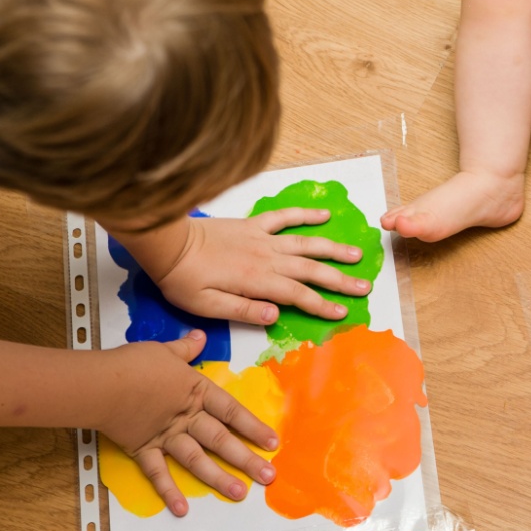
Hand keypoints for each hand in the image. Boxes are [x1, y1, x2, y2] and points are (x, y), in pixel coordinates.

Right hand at [98, 331, 277, 516]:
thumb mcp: (165, 350)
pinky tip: (181, 509)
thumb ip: (186, 348)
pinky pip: (157, 474)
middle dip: (247, 460)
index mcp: (196, 392)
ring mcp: (165, 436)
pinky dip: (168, 491)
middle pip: (221, 440)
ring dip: (218, 478)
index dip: (253, 427)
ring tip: (239, 493)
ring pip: (197, 460)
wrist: (101, 383)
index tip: (272, 442)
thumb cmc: (133, 363)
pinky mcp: (142, 449)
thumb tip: (200, 337)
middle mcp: (186, 417)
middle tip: (268, 476)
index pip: (232, 412)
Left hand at [154, 209, 371, 324]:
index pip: (298, 295)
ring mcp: (262, 239)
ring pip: (305, 243)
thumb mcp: (206, 306)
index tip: (343, 312)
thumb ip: (242, 310)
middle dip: (340, 280)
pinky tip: (324, 215)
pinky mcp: (253, 225)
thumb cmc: (182, 279)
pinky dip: (305, 214)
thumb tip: (276, 316)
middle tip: (364, 287)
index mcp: (256, 280)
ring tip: (357, 254)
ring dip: (333, 249)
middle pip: (311, 270)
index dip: (323, 304)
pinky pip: (283, 217)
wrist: (166, 243)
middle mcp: (266, 258)